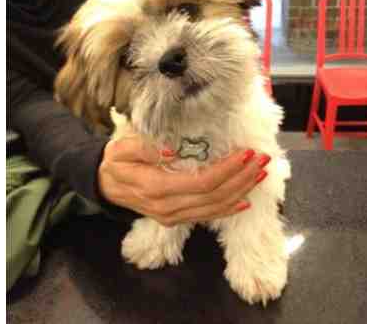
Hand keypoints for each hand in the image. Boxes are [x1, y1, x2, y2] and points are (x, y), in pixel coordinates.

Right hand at [98, 135, 269, 226]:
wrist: (105, 186)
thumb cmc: (115, 163)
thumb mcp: (121, 149)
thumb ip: (143, 148)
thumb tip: (170, 149)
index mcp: (156, 188)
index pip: (201, 182)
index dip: (227, 170)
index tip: (245, 154)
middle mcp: (168, 208)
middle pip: (214, 196)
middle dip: (242, 178)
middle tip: (262, 159)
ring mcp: (173, 216)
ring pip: (214, 208)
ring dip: (241, 191)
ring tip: (259, 174)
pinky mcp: (176, 219)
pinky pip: (207, 216)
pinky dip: (228, 208)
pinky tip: (245, 199)